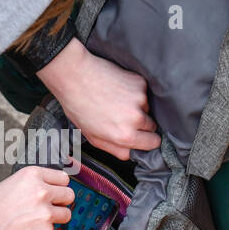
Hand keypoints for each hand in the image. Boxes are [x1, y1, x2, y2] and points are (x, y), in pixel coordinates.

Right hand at [0, 166, 73, 229]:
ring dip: (55, 219)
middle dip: (60, 202)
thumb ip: (29, 186)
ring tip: (36, 222)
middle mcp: (41, 191)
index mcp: (31, 175)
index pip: (62, 178)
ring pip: (66, 215)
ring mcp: (45, 213)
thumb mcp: (7, 185)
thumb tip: (44, 189)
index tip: (55, 192)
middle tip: (48, 208)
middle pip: (69, 195)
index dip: (58, 187)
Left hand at [37, 39, 158, 158]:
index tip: (142, 136)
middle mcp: (136, 118)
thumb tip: (134, 153)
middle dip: (142, 124)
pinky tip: (117, 89)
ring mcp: (140, 99)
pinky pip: (144, 92)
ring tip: (116, 101)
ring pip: (148, 108)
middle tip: (122, 116)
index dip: (147, 140)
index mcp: (125, 136)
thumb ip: (117, 150)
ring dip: (137, 107)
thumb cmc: (79, 107)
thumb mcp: (94, 138)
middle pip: (153, 126)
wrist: (74, 76)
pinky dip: (134, 92)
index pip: (154, 143)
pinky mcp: (140, 83)